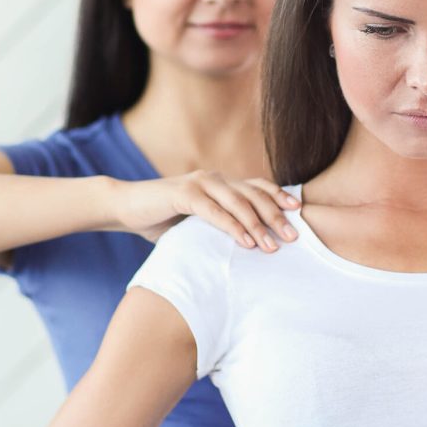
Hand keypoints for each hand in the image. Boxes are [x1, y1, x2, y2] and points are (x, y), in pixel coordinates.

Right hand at [118, 171, 299, 250]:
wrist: (126, 207)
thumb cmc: (164, 219)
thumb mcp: (198, 222)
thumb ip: (220, 226)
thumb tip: (249, 247)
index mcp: (221, 183)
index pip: (258, 187)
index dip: (279, 196)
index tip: (299, 212)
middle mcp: (214, 179)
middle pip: (254, 195)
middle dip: (276, 216)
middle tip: (293, 237)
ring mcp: (199, 184)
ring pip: (238, 203)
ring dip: (258, 225)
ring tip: (272, 246)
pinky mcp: (183, 194)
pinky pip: (214, 211)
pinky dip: (232, 227)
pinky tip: (246, 241)